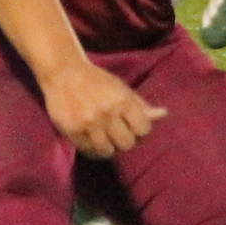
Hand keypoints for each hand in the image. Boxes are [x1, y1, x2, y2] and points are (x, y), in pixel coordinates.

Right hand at [40, 60, 165, 158]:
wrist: (63, 73)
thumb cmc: (96, 80)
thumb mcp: (121, 88)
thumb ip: (140, 104)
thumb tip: (163, 115)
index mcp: (122, 100)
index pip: (143, 130)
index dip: (140, 130)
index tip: (132, 127)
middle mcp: (106, 113)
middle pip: (127, 144)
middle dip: (125, 140)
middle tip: (118, 134)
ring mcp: (87, 123)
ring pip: (107, 151)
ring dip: (108, 147)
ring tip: (104, 139)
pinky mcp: (71, 129)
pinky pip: (88, 150)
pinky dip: (92, 148)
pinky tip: (91, 141)